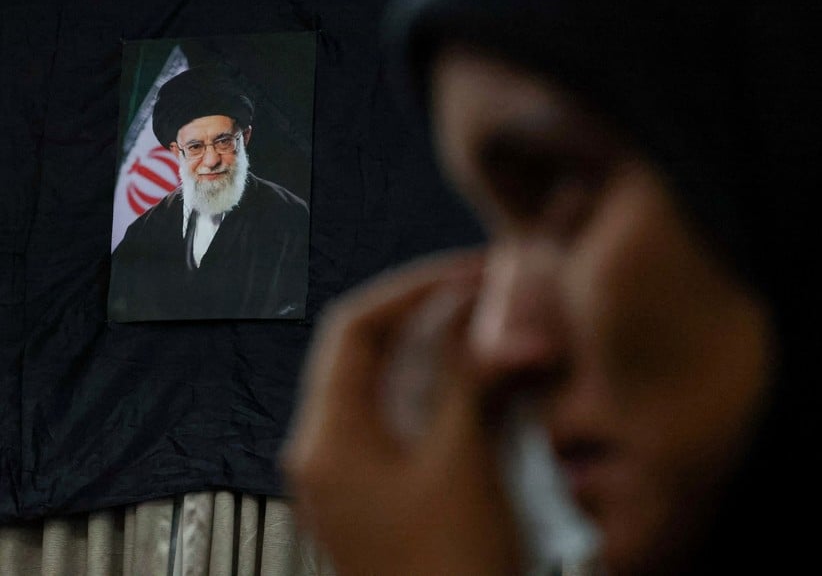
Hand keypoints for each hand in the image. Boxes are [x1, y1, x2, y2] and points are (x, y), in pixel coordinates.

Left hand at [282, 250, 522, 574]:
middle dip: (431, 321)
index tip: (464, 275)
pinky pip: (409, 428)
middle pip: (372, 357)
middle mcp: (329, 454)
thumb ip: (467, 378)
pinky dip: (446, 401)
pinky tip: (489, 392)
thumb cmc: (448, 573)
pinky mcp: (384, 500)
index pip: (355, 329)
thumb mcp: (461, 462)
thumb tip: (476, 311)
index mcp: (327, 439)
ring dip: (443, 359)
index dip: (411, 291)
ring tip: (494, 334)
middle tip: (486, 297)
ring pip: (395, 391)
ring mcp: (355, 480)